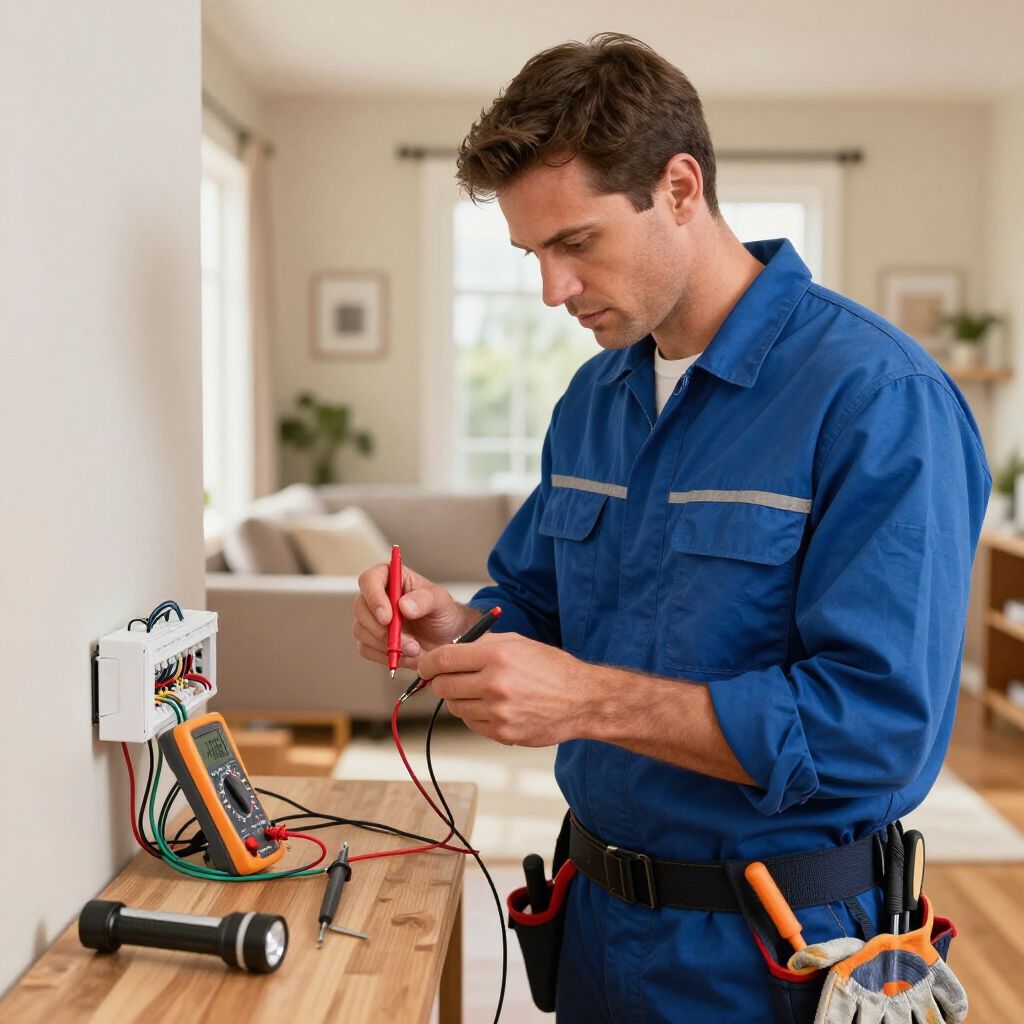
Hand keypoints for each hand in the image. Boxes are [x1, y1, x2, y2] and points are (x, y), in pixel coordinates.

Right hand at [353, 562, 475, 672]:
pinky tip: (405, 655)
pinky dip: (385, 656)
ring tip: (414, 649)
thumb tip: (403, 605)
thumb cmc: (442, 613)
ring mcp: (370, 618)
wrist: (446, 639)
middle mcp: (377, 596)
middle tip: (409, 643)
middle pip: (361, 608)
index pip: (369, 580)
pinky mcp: (370, 639)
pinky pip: (366, 649)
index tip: (388, 618)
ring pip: (362, 631)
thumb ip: (425, 600)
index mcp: (391, 577)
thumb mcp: (441, 602)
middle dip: (382, 630)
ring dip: (388, 645)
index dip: (374, 598)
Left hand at [416, 632, 594, 745]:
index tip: (425, 666)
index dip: (427, 663)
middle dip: (440, 682)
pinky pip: (471, 723)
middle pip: (442, 686)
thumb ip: (482, 644)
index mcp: (497, 655)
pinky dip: (474, 715)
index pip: (443, 660)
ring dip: (459, 699)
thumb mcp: (518, 643)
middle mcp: (494, 683)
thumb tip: (449, 650)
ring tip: (479, 692)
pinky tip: (493, 706)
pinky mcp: (502, 732)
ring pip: (454, 707)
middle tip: (449, 679)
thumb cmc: (552, 669)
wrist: (581, 700)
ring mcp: (497, 711)